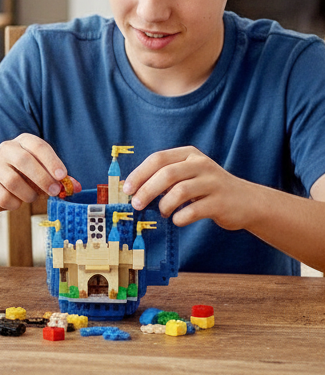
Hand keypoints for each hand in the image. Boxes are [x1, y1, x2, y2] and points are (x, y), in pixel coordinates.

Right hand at [0, 134, 68, 212]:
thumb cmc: (24, 177)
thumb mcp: (42, 173)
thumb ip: (58, 179)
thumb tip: (75, 187)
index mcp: (22, 142)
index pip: (38, 146)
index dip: (52, 161)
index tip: (62, 176)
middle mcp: (6, 149)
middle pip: (23, 160)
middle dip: (42, 178)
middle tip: (54, 191)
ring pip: (13, 181)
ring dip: (29, 194)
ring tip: (33, 197)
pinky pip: (4, 196)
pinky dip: (15, 203)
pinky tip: (17, 201)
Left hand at [124, 146, 253, 229]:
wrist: (248, 202)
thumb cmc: (208, 189)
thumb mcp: (189, 175)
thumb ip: (166, 178)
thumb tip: (134, 190)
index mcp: (189, 154)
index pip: (158, 159)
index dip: (139, 174)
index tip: (127, 189)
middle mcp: (201, 164)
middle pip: (167, 174)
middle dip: (146, 190)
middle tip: (136, 204)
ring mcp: (213, 182)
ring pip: (179, 191)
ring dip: (164, 205)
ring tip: (163, 212)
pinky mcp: (221, 202)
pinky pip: (193, 210)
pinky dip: (180, 217)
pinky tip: (178, 220)